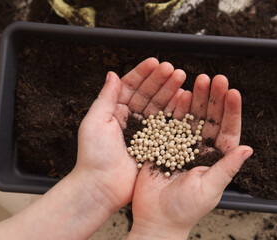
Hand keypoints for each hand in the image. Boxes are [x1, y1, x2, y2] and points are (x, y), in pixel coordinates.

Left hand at [75, 58, 187, 210]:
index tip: (155, 63)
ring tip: (181, 79)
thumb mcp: (94, 121)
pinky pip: (166, 125)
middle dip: (161, 80)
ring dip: (170, 92)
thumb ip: (105, 97)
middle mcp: (130, 119)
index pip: (131, 86)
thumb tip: (112, 74)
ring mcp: (144, 131)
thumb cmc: (93, 156)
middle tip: (173, 70)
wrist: (101, 186)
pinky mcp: (154, 144)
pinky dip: (175, 112)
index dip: (143, 73)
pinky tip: (183, 100)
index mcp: (114, 110)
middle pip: (148, 94)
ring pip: (159, 106)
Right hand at [128, 75, 252, 239]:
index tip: (233, 93)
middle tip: (217, 79)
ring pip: (193, 117)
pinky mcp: (165, 144)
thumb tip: (249, 149)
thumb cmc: (184, 210)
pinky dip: (176, 108)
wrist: (156, 218)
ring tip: (200, 80)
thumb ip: (227, 167)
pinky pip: (172, 123)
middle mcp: (202, 149)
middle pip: (211, 118)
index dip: (231, 111)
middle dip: (214, 98)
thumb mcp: (209, 189)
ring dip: (197, 99)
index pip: (228, 131)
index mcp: (216, 159)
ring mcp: (183, 145)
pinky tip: (181, 94)